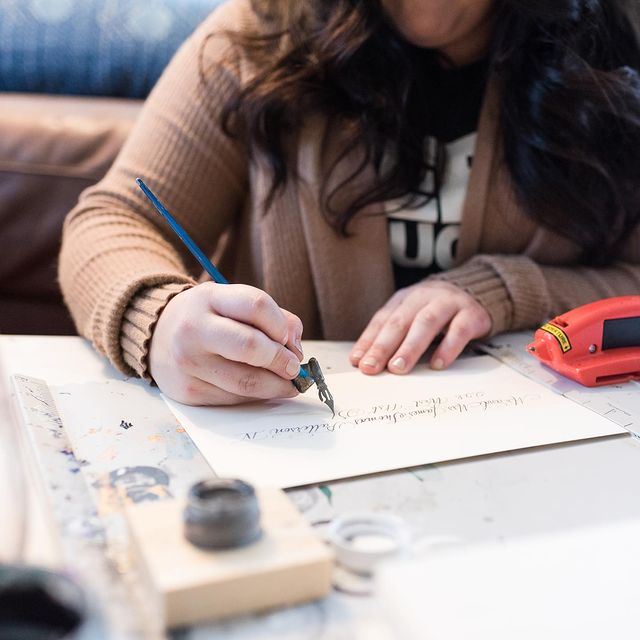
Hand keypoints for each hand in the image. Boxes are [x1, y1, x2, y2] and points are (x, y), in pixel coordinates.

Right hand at [149, 282, 303, 405]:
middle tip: (294, 368)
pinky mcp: (189, 391)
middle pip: (251, 347)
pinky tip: (262, 389)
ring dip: (277, 386)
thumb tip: (296, 349)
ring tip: (288, 384)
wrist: (157, 337)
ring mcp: (189, 362)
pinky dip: (256, 396)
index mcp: (209, 298)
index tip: (289, 339)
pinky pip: (234, 398)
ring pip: (246, 381)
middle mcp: (194, 329)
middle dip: (282, 361)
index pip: (257, 305)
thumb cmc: (209, 319)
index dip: (281, 325)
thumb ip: (272, 317)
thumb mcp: (233, 303)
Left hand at [349, 280, 490, 374]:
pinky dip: (448, 347)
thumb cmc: (437, 312)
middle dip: (383, 346)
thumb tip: (366, 362)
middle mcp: (423, 297)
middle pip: (400, 322)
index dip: (368, 341)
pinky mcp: (471, 314)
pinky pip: (459, 330)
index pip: (382, 321)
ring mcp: (448, 303)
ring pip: (426, 323)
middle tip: (372, 367)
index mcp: (404, 299)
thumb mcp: (412, 317)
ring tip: (398, 367)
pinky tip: (437, 364)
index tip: (357, 362)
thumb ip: (393, 336)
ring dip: (410, 347)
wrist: (479, 290)